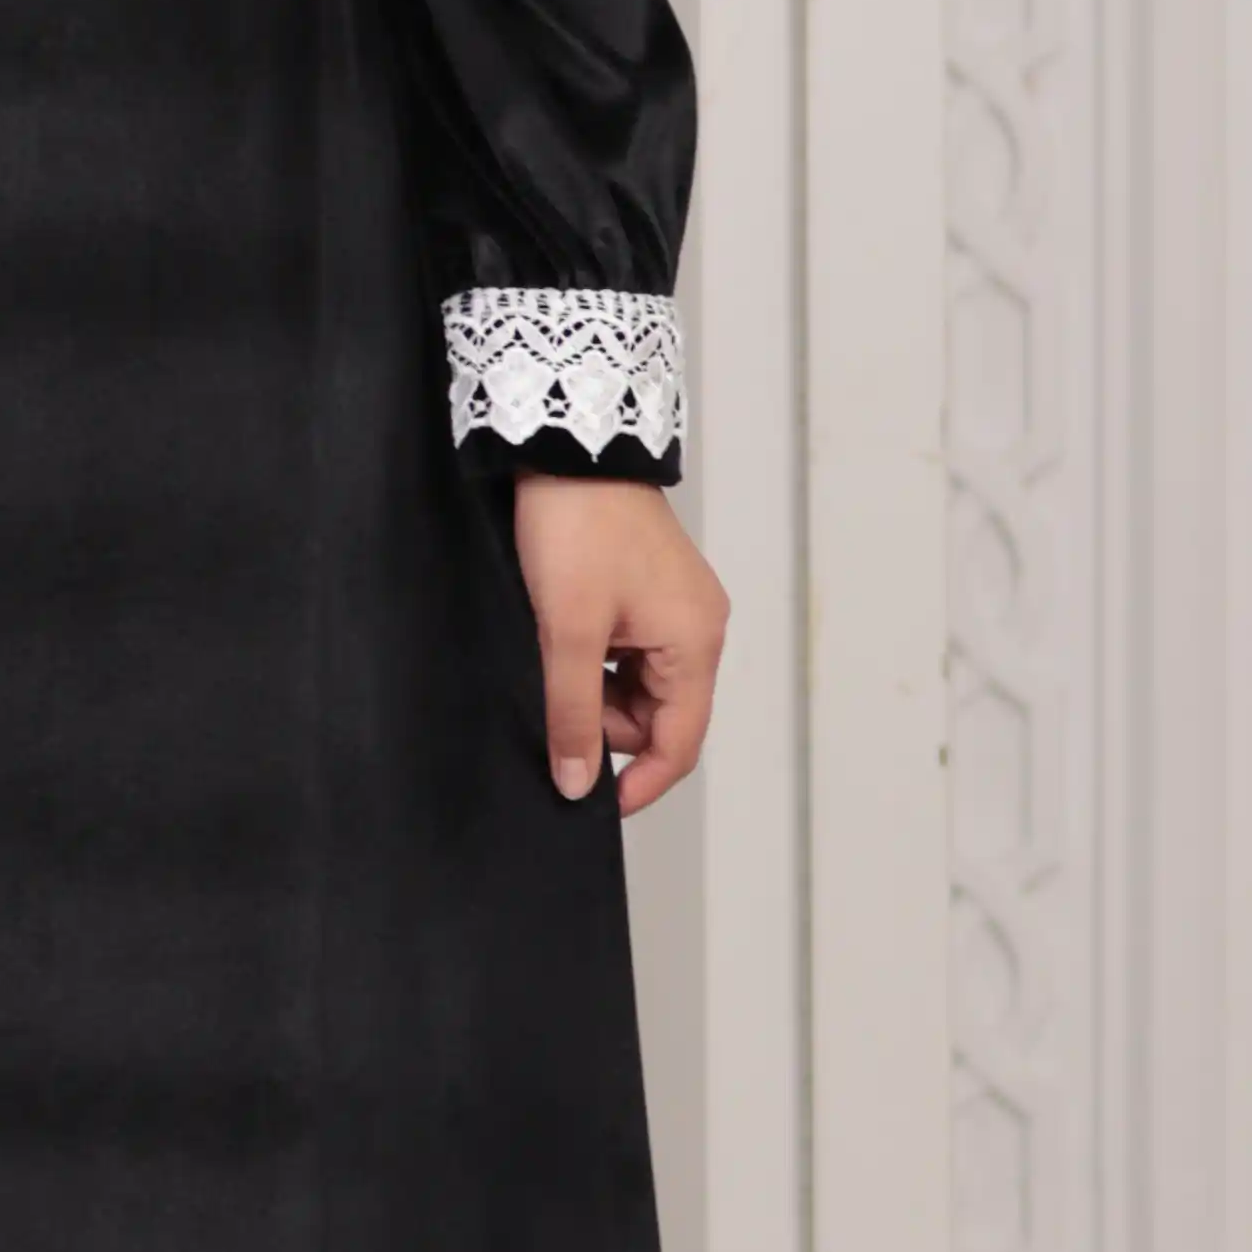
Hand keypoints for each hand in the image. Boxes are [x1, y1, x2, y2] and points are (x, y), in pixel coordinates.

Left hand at [511, 472, 726, 812]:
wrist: (568, 446)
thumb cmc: (578, 526)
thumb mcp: (568, 631)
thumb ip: (573, 713)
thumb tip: (577, 784)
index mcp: (695, 642)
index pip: (679, 743)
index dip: (639, 782)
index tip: (594, 804)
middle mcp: (698, 628)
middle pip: (658, 716)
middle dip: (605, 725)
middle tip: (553, 701)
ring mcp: (675, 607)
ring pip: (637, 685)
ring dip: (595, 689)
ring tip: (553, 654)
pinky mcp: (649, 590)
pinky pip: (628, 651)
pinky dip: (594, 659)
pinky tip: (562, 638)